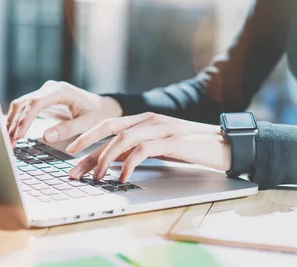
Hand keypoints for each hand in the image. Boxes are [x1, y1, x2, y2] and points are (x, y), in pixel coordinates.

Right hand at [6, 81, 122, 146]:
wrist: (102, 106)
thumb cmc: (97, 114)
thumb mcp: (87, 123)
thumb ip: (68, 129)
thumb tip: (45, 136)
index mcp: (62, 91)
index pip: (36, 102)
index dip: (25, 119)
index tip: (19, 135)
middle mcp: (50, 88)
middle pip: (24, 103)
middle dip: (15, 123)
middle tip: (10, 143)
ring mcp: (45, 92)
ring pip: (21, 104)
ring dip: (12, 122)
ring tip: (10, 142)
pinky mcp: (42, 99)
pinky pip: (25, 108)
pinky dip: (17, 120)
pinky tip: (11, 133)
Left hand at [66, 113, 231, 182]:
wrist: (225, 144)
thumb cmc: (193, 147)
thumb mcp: (162, 144)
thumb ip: (139, 147)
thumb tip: (114, 162)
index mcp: (145, 118)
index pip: (109, 125)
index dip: (87, 138)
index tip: (71, 153)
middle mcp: (150, 120)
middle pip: (109, 130)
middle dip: (87, 149)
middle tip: (73, 168)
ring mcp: (161, 128)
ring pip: (122, 140)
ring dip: (105, 160)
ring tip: (96, 178)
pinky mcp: (172, 141)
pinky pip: (142, 151)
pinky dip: (128, 165)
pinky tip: (122, 177)